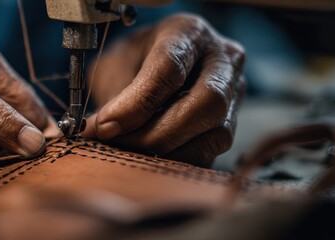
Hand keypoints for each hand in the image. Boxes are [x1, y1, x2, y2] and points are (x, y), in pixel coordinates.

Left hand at [83, 14, 245, 166]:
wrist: (152, 65)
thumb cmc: (134, 60)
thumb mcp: (116, 65)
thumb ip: (111, 96)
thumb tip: (99, 132)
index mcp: (188, 32)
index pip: (170, 67)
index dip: (136, 103)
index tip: (106, 125)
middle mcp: (222, 59)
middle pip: (206, 102)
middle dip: (158, 133)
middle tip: (120, 144)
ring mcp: (235, 93)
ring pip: (216, 134)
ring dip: (169, 152)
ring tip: (132, 153)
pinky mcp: (232, 125)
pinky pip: (213, 153)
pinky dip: (178, 162)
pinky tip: (150, 158)